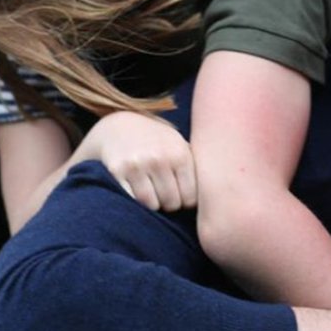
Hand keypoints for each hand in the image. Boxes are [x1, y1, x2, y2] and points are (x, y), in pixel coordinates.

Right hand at [80, 112, 196, 211]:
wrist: (119, 125)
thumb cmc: (156, 141)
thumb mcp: (179, 145)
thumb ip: (194, 167)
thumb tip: (213, 195)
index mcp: (180, 154)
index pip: (191, 197)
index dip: (187, 202)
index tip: (182, 197)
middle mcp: (159, 159)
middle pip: (171, 203)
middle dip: (170, 204)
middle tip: (166, 197)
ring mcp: (137, 165)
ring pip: (151, 204)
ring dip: (153, 205)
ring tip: (154, 196)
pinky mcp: (117, 171)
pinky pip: (131, 199)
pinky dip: (135, 202)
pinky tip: (138, 193)